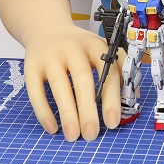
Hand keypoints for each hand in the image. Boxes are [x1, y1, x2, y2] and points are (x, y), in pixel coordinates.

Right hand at [22, 22, 122, 141]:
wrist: (46, 28)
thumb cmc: (78, 48)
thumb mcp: (100, 50)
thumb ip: (117, 70)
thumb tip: (133, 98)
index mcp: (95, 45)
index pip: (107, 71)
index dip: (111, 98)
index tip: (112, 122)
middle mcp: (72, 48)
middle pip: (82, 79)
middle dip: (88, 109)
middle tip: (92, 134)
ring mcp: (50, 56)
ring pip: (59, 86)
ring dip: (67, 113)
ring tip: (72, 135)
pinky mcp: (31, 65)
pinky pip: (35, 91)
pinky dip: (43, 111)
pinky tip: (52, 127)